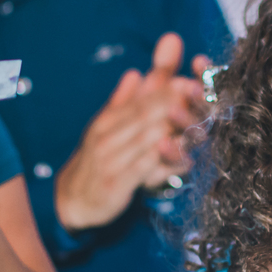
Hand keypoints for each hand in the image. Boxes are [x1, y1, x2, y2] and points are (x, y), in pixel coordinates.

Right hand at [55, 33, 204, 229]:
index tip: (190, 80)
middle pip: (145, 115)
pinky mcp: (113, 185)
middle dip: (173, 103)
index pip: (141, 99)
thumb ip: (125, 100)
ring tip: (198, 123)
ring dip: (173, 129)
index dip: (166, 89)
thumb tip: (135, 72)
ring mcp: (110, 160)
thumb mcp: (108, 128)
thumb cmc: (98, 159)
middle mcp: (107, 136)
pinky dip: (162, 162)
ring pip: (146, 140)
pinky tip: (184, 158)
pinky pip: (141, 170)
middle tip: (198, 94)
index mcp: (108, 120)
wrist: (73, 198)